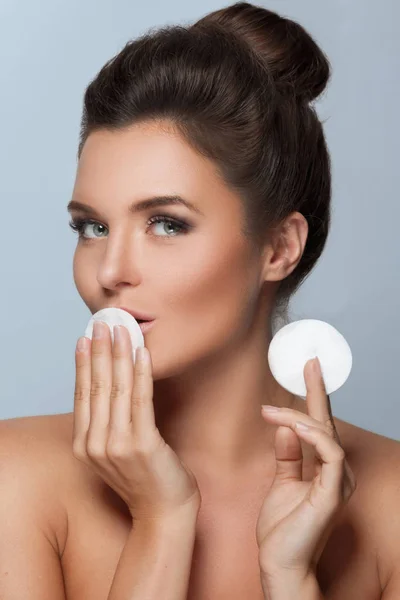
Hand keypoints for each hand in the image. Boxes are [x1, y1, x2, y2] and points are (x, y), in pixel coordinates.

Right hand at [72, 321, 200, 521]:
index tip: (84, 339)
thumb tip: (109, 385)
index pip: (82, 395)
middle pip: (96, 387)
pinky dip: (141, 373)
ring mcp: (118, 446)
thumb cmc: (143, 480)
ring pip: (117, 389)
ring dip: (119, 355)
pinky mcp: (143, 444)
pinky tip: (142, 353)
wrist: (163, 513)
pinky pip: (141, 400)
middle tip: (101, 324)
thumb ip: (106, 425)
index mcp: (85, 446)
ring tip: (122, 330)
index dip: (82, 364)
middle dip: (99, 351)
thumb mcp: (114, 452)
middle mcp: (95, 445)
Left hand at [256, 357, 356, 579]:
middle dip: (318, 390)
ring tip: (269, 410)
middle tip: (308, 362)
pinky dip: (311, 435)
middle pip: (327, 422)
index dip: (316, 395)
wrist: (280, 563)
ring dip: (297, 416)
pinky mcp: (332, 492)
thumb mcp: (281, 482)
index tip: (309, 368)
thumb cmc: (282, 529)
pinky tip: (292, 425)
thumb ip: (287, 455)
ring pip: (325, 433)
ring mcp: (337, 481)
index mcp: (325, 468)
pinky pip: (329, 452)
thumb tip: (286, 426)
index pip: (321, 424)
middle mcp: (336, 471)